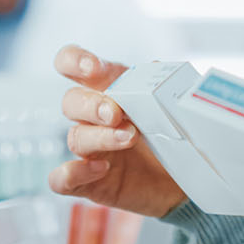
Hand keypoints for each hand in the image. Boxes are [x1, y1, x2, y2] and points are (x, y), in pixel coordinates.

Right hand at [46, 44, 189, 218]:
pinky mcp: (87, 182)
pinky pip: (61, 179)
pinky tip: (101, 169)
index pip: (74, 65)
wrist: (182, 182)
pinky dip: (72, 173)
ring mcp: (89, 151)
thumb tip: (156, 67)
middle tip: (116, 113)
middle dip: (92, 105)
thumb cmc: (172, 140)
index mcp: (108, 91)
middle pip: (71, 101)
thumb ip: (161, 88)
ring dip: (100, 137)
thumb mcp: (171, 110)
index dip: (74, 61)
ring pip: (75, 138)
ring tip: (130, 138)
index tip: (92, 68)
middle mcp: (93, 119)